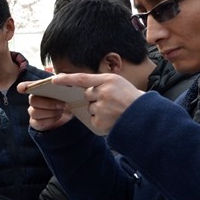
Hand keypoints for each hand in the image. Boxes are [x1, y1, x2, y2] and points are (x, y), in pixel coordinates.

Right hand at [17, 76, 74, 131]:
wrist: (69, 111)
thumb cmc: (65, 97)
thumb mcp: (66, 87)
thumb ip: (62, 80)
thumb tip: (60, 77)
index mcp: (37, 89)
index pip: (25, 87)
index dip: (23, 87)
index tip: (22, 88)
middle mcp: (33, 99)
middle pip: (33, 101)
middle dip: (48, 104)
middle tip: (62, 104)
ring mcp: (33, 112)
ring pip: (35, 113)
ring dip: (51, 112)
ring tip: (61, 110)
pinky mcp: (35, 123)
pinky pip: (39, 123)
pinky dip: (50, 120)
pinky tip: (58, 116)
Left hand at [18, 73, 142, 133]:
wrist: (144, 116)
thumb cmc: (131, 98)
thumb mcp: (118, 83)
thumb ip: (101, 84)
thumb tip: (84, 90)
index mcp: (108, 80)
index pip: (81, 78)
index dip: (66, 79)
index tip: (54, 79)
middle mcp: (103, 93)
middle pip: (87, 95)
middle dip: (95, 98)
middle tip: (111, 101)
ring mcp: (101, 108)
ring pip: (90, 108)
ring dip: (99, 109)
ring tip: (114, 110)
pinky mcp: (100, 121)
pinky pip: (93, 119)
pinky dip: (100, 120)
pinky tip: (112, 118)